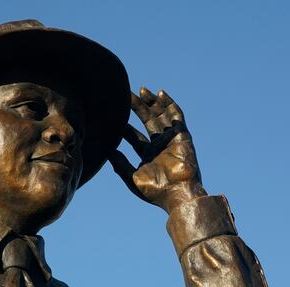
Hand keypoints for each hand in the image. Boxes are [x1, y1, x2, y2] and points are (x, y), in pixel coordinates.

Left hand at [109, 87, 206, 212]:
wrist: (178, 194)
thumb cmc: (155, 191)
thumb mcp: (131, 177)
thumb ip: (120, 164)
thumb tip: (107, 151)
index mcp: (148, 156)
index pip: (134, 137)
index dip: (124, 127)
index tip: (113, 117)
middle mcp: (159, 146)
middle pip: (147, 121)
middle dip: (138, 108)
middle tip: (125, 94)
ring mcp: (171, 140)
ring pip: (161, 115)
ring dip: (152, 102)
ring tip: (141, 89)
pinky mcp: (182, 136)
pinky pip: (176, 116)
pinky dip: (169, 104)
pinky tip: (160, 93)